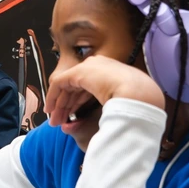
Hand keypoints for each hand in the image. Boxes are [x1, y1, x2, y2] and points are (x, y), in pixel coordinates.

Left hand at [45, 56, 163, 126]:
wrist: (139, 94)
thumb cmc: (137, 104)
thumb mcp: (122, 104)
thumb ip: (112, 107)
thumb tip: (106, 116)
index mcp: (112, 72)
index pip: (89, 86)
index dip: (78, 102)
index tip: (73, 116)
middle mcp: (99, 66)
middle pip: (76, 86)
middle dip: (66, 105)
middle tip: (59, 121)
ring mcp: (89, 67)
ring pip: (67, 85)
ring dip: (59, 104)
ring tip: (54, 120)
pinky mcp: (79, 72)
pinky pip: (60, 83)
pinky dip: (53, 96)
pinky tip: (50, 109)